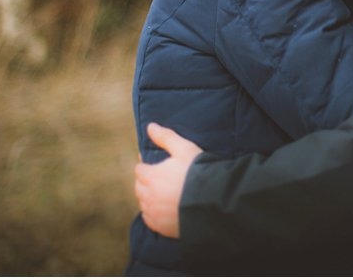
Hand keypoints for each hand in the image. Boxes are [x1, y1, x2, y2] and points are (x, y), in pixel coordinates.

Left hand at [134, 123, 202, 238]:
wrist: (213, 201)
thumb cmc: (198, 172)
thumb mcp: (184, 149)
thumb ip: (166, 137)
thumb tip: (150, 126)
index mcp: (150, 176)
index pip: (139, 169)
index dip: (146, 165)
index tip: (156, 164)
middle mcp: (148, 196)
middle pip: (139, 187)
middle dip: (146, 181)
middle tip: (161, 177)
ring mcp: (154, 213)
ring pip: (144, 203)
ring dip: (149, 197)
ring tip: (164, 192)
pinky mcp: (161, 227)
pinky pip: (150, 219)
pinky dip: (154, 213)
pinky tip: (165, 208)